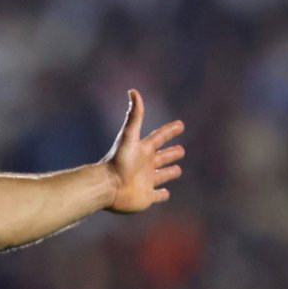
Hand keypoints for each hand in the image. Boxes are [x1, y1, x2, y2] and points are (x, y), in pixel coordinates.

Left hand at [103, 89, 184, 212]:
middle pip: (162, 157)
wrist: (107, 186)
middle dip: (171, 153)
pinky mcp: (146, 197)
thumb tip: (133, 91)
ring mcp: (146, 181)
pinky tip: (165, 193)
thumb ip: (134, 115)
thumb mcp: (129, 136)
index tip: (180, 125)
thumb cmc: (118, 161)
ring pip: (161, 176)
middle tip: (180, 150)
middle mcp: (145, 165)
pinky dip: (162, 195)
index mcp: (143, 150)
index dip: (170, 131)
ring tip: (177, 170)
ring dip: (169, 173)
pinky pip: (157, 196)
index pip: (159, 138)